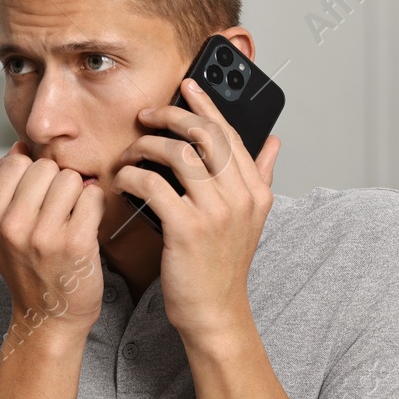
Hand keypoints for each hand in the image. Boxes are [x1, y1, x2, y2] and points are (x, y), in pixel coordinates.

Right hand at [0, 140, 105, 340]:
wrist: (49, 317)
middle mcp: (10, 227)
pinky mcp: (76, 244)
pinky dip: (95, 206)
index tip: (39, 198)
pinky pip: (93, 196)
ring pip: (71, 178)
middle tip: (58, 211)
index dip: (34, 174)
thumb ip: (3, 185)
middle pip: (45, 166)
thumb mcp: (0, 230)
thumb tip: (20, 147)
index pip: (17, 162)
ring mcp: (43, 237)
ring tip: (72, 220)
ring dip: (78, 194)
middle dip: (57, 182)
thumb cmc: (29, 267)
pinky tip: (88, 225)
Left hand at [111, 77, 279, 339]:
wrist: (215, 312)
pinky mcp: (187, 228)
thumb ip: (262, 176)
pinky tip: (123, 180)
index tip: (187, 86)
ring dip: (147, 146)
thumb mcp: (251, 219)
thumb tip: (274, 141)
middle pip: (205, 134)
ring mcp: (216, 212)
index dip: (206, 104)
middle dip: (172, 116)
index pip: (231, 132)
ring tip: (131, 152)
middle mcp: (241, 197)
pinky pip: (154, 185)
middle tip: (148, 116)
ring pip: (178, 154)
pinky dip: (133, 177)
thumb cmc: (223, 266)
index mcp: (256, 190)